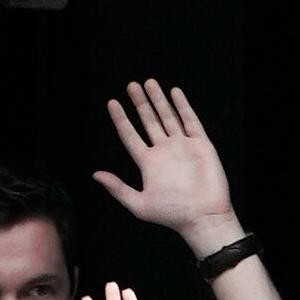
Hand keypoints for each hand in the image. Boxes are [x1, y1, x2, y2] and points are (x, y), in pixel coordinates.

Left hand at [93, 80, 244, 256]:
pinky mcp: (200, 144)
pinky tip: (174, 93)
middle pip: (149, 121)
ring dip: (158, 100)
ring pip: (168, 116)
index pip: (130, 135)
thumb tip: (96, 175)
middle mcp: (164, 152)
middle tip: (131, 86)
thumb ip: (118, 188)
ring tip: (149, 83)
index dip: (121, 119)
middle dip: (140, 103)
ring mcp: (182, 146)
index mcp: (148, 163)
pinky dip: (182, 106)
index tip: (112, 103)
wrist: (203, 216)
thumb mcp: (139, 204)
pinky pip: (190, 121)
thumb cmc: (172, 215)